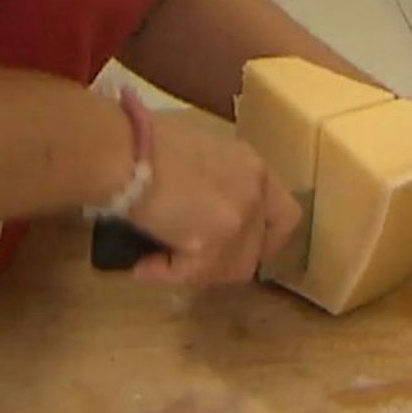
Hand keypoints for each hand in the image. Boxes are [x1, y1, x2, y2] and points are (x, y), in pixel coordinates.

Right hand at [124, 114, 301, 286]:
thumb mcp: (195, 149)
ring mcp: (237, 221)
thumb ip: (209, 177)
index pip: (285, 214)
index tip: (241, 243)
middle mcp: (254, 193)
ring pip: (230, 269)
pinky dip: (165, 274)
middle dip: (227, 260)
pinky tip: (142, 268)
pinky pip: (191, 275)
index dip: (266, 236)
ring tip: (162, 263)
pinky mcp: (211, 246)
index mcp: (252, 166)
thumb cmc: (148, 137)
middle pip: (257, 248)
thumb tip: (194, 202)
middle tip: (197, 260)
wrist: (127, 150)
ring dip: (198, 272)